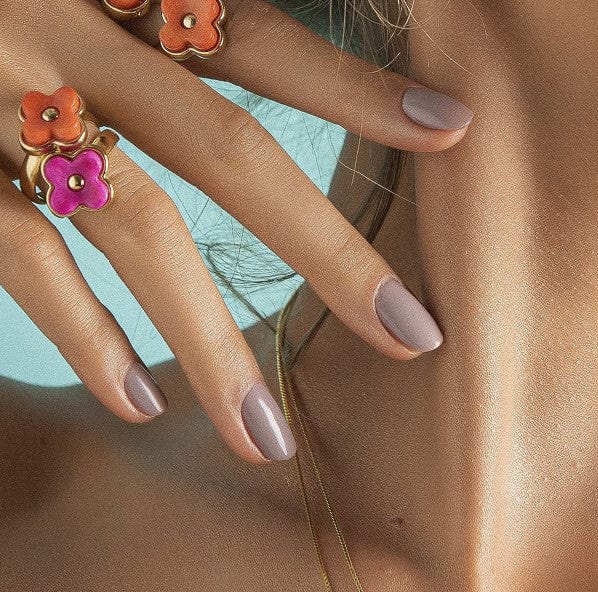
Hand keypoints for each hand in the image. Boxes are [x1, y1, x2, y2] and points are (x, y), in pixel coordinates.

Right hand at [0, 0, 472, 460]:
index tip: (450, 133)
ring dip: (209, 343)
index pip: (255, 33)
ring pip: (131, 226)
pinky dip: (80, 334)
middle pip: (224, 147)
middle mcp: (61, 27)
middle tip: (413, 338)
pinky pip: (20, 253)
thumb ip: (170, 22)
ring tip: (268, 440)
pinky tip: (138, 404)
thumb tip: (238, 54)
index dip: (354, 86)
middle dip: (328, 249)